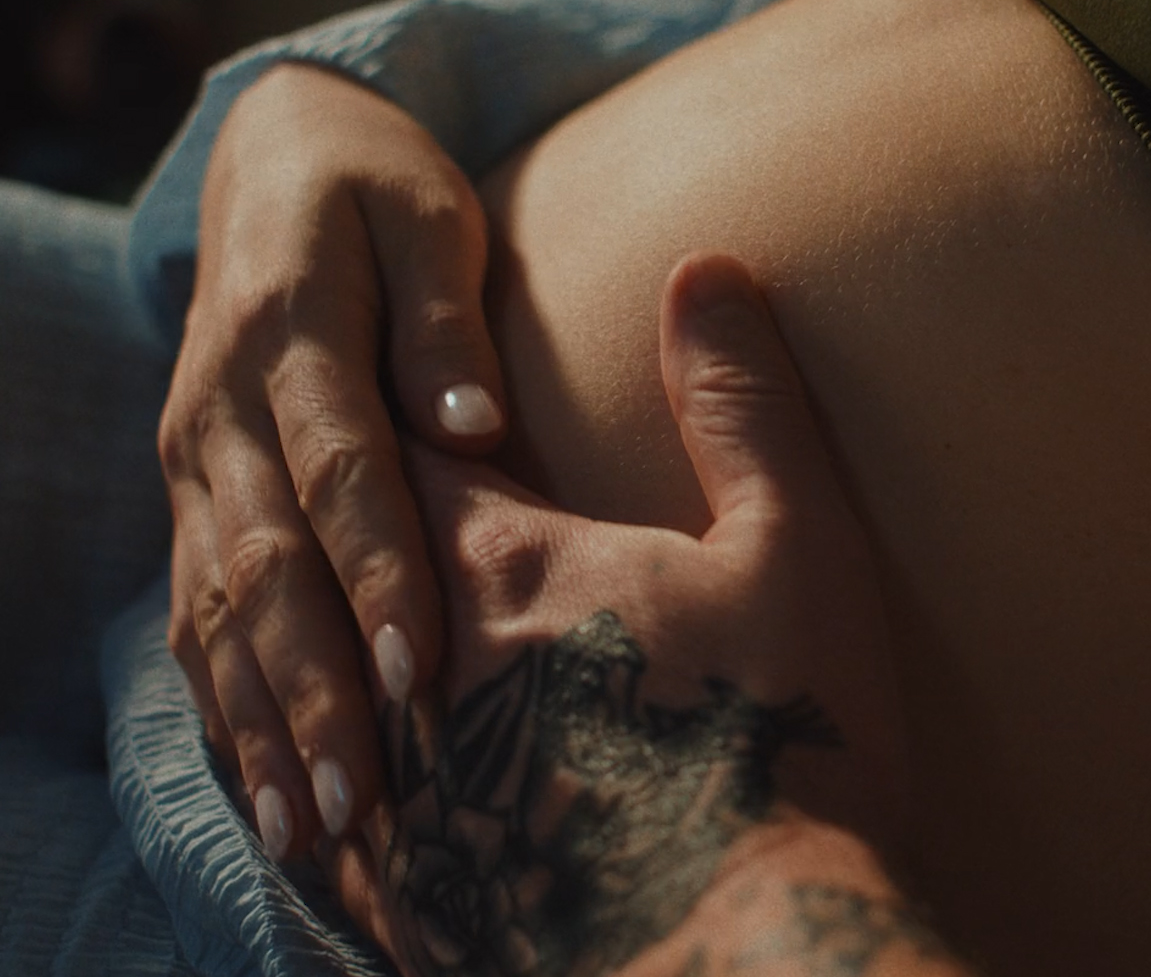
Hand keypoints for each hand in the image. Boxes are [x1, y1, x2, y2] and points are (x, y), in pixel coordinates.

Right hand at [159, 62, 507, 858]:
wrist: (272, 156)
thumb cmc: (376, 187)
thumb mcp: (426, 217)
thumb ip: (444, 321)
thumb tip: (473, 425)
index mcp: (287, 332)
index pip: (339, 472)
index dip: (378, 572)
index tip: (419, 670)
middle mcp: (221, 408)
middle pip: (267, 562)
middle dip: (314, 684)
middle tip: (367, 795)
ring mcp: (194, 456)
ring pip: (218, 604)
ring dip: (264, 716)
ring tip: (314, 823)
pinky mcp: (192, 488)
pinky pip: (194, 605)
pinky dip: (225, 695)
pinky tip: (259, 773)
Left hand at [326, 253, 911, 976]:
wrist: (747, 951)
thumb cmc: (781, 740)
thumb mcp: (796, 550)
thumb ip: (741, 406)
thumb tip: (702, 271)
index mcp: (505, 575)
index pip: (411, 465)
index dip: (410, 431)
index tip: (415, 415)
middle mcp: (422, 677)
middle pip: (348, 580)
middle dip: (355, 547)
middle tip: (359, 530)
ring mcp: (407, 799)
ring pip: (324, 707)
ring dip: (325, 671)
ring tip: (334, 659)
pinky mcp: (411, 902)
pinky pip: (332, 836)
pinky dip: (326, 798)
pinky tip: (336, 809)